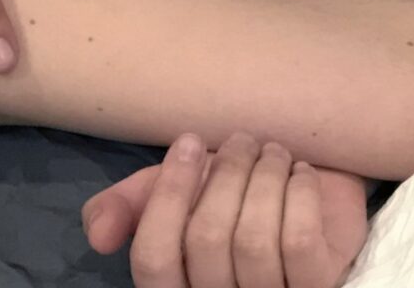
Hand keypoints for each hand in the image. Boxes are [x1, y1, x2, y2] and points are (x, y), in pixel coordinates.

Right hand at [82, 132, 368, 287]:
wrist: (315, 182)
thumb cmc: (235, 192)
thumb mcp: (176, 192)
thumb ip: (131, 203)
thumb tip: (97, 232)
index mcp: (178, 285)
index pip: (154, 257)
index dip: (168, 194)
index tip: (190, 141)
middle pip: (207, 238)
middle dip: (227, 173)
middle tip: (242, 141)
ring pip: (255, 239)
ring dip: (265, 176)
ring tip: (273, 153)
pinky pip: (300, 240)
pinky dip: (300, 192)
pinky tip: (301, 173)